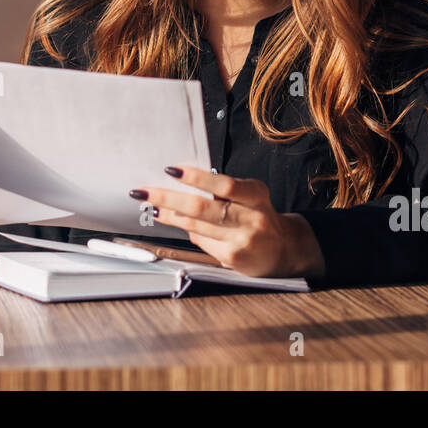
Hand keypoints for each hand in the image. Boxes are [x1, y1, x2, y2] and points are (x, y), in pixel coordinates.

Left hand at [131, 166, 325, 277]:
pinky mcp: (232, 257)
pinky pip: (201, 240)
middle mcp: (251, 218)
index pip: (224, 185)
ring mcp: (241, 240)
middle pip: (202, 208)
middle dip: (167, 198)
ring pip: (195, 226)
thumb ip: (224, 191)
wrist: (283, 250)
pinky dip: (187, 230)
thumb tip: (183, 183)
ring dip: (168, 215)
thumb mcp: (250, 196)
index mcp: (256, 195)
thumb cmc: (259, 216)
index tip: (171, 170)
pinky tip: (177, 223)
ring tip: (151, 206)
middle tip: (144, 192)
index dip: (196, 178)